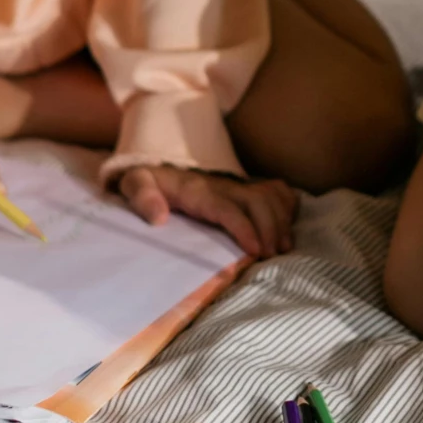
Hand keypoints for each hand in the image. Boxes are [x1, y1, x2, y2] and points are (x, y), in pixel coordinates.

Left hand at [118, 164, 296, 258]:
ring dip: (281, 219)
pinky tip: (288, 225)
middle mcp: (221, 185)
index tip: (257, 251)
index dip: (244, 228)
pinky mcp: (242, 187)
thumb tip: (159, 218)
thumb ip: (142, 197)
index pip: (226, 208)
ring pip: (269, 195)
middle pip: (256, 200)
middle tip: (274, 255)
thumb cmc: (145, 182)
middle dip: (270, 226)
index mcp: (196, 190)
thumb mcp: (133, 185)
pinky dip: (287, 204)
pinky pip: (274, 189)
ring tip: (283, 248)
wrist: (154, 166)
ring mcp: (235, 185)